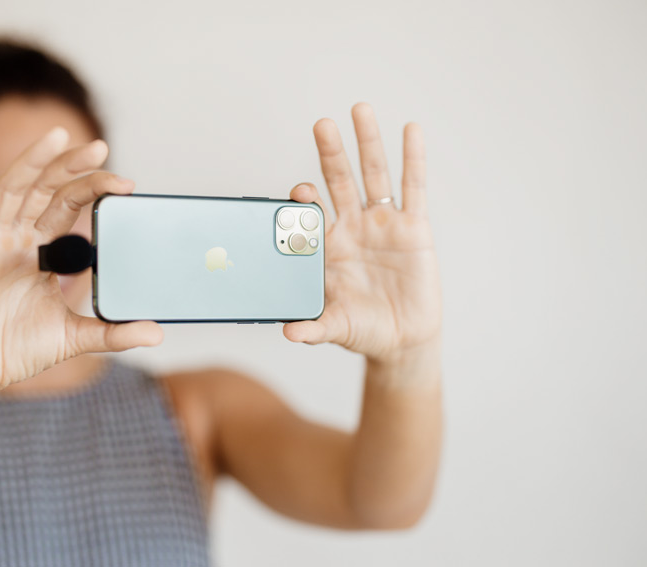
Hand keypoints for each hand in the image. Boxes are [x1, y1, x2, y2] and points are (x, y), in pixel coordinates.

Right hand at [0, 128, 162, 398]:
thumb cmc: (20, 349)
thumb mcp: (75, 337)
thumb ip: (114, 333)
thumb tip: (158, 335)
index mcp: (45, 251)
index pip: (71, 207)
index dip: (94, 190)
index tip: (126, 184)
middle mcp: (19, 240)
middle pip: (46, 190)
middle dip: (70, 167)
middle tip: (100, 147)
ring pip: (12, 192)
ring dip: (32, 162)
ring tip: (56, 135)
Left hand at [283, 103, 440, 360]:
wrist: (402, 339)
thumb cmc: (363, 330)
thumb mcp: (334, 327)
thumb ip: (312, 327)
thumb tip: (288, 332)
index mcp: (327, 246)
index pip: (311, 212)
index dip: (305, 199)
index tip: (300, 191)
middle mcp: (352, 227)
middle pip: (339, 181)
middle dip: (330, 153)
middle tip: (321, 124)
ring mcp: (382, 223)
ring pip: (374, 175)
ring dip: (367, 142)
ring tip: (359, 109)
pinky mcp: (414, 227)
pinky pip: (413, 188)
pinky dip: (413, 159)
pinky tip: (411, 131)